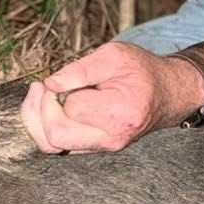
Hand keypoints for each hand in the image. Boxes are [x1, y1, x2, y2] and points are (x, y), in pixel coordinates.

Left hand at [20, 43, 203, 153]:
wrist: (167, 94)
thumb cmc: (143, 71)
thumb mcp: (115, 55)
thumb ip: (80, 69)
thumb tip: (50, 84)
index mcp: (120, 113)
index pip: (72, 108)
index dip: (61, 90)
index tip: (69, 77)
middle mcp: (111, 138)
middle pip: (56, 135)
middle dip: (42, 108)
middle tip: (46, 87)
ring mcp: (102, 147)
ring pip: (51, 146)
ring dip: (36, 120)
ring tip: (40, 95)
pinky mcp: (94, 148)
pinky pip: (58, 146)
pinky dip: (45, 126)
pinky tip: (49, 106)